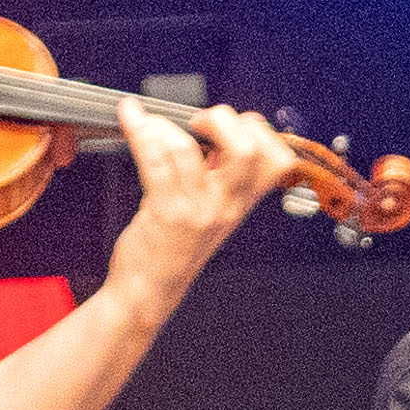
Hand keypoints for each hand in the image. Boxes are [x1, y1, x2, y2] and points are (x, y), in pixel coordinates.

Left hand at [107, 94, 305, 310]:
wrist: (148, 290)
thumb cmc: (173, 248)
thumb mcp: (210, 211)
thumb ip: (220, 175)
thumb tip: (216, 131)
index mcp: (240, 203)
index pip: (277, 161)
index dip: (261, 132)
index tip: (235, 124)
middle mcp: (224, 205)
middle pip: (246, 150)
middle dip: (222, 119)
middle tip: (199, 123)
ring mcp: (195, 209)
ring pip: (187, 150)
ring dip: (163, 126)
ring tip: (151, 126)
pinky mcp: (164, 211)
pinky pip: (154, 161)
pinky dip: (139, 131)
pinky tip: (131, 120)